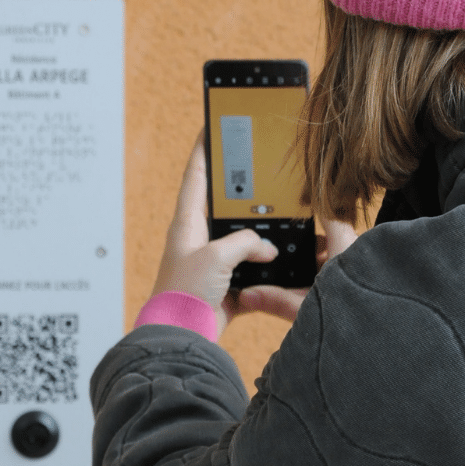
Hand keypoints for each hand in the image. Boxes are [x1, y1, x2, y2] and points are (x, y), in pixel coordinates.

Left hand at [150, 127, 358, 339]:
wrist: (180, 339)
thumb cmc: (184, 295)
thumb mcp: (216, 257)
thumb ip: (245, 243)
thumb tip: (267, 248)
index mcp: (187, 224)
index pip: (195, 176)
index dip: (204, 149)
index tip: (212, 126)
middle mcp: (198, 240)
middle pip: (223, 206)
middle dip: (243, 191)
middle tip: (263, 170)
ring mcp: (212, 264)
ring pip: (242, 239)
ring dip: (260, 233)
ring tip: (284, 216)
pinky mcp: (225, 286)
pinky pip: (251, 269)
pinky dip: (267, 267)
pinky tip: (284, 262)